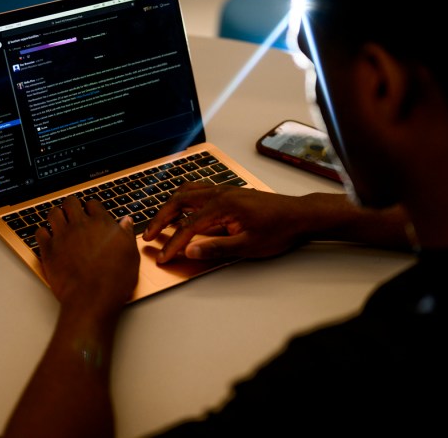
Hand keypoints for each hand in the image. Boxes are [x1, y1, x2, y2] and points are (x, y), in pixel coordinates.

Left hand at [36, 197, 139, 316]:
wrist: (92, 298)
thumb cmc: (114, 281)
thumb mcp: (130, 255)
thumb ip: (126, 234)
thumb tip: (126, 222)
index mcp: (102, 224)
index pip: (93, 204)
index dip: (92, 208)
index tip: (91, 214)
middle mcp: (80, 225)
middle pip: (71, 202)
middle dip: (72, 206)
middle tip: (73, 213)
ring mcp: (62, 236)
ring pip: (53, 213)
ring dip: (56, 215)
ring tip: (59, 222)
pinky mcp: (48, 250)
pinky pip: (40, 232)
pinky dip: (43, 233)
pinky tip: (48, 238)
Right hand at [143, 182, 308, 263]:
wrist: (299, 215)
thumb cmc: (278, 229)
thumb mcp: (248, 245)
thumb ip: (216, 247)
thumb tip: (190, 250)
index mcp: (222, 205)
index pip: (188, 226)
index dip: (173, 244)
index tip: (163, 257)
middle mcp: (220, 192)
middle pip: (180, 201)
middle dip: (161, 218)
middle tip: (148, 236)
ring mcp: (224, 189)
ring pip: (187, 192)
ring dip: (170, 206)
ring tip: (160, 222)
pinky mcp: (229, 192)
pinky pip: (198, 191)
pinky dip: (183, 200)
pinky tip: (182, 210)